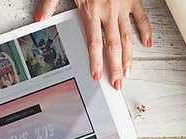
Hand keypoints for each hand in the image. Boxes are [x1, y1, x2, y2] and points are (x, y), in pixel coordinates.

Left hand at [36, 0, 151, 88]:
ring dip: (129, 56)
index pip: (94, 43)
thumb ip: (50, 3)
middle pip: (113, 45)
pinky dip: (145, 30)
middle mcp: (109, 10)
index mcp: (91, 10)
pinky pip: (141, 17)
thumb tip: (39, 19)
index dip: (96, 61)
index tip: (97, 76)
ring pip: (128, 36)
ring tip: (128, 71)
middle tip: (117, 83)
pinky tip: (146, 44)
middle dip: (115, 67)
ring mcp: (122, 5)